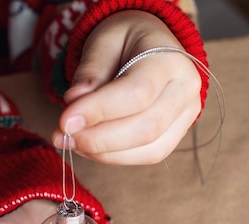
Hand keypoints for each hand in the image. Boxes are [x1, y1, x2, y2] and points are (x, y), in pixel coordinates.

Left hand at [52, 10, 201, 164]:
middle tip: (62, 137)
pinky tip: (90, 148)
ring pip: (149, 149)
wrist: (149, 44)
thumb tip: (76, 102)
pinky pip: (147, 156)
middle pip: (146, 128)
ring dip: (104, 153)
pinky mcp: (176, 135)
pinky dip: (114, 157)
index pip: (137, 93)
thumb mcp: (103, 41)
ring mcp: (186, 115)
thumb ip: (90, 72)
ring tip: (72, 142)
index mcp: (170, 60)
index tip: (65, 121)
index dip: (99, 111)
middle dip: (99, 140)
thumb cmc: (125, 40)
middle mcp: (186, 90)